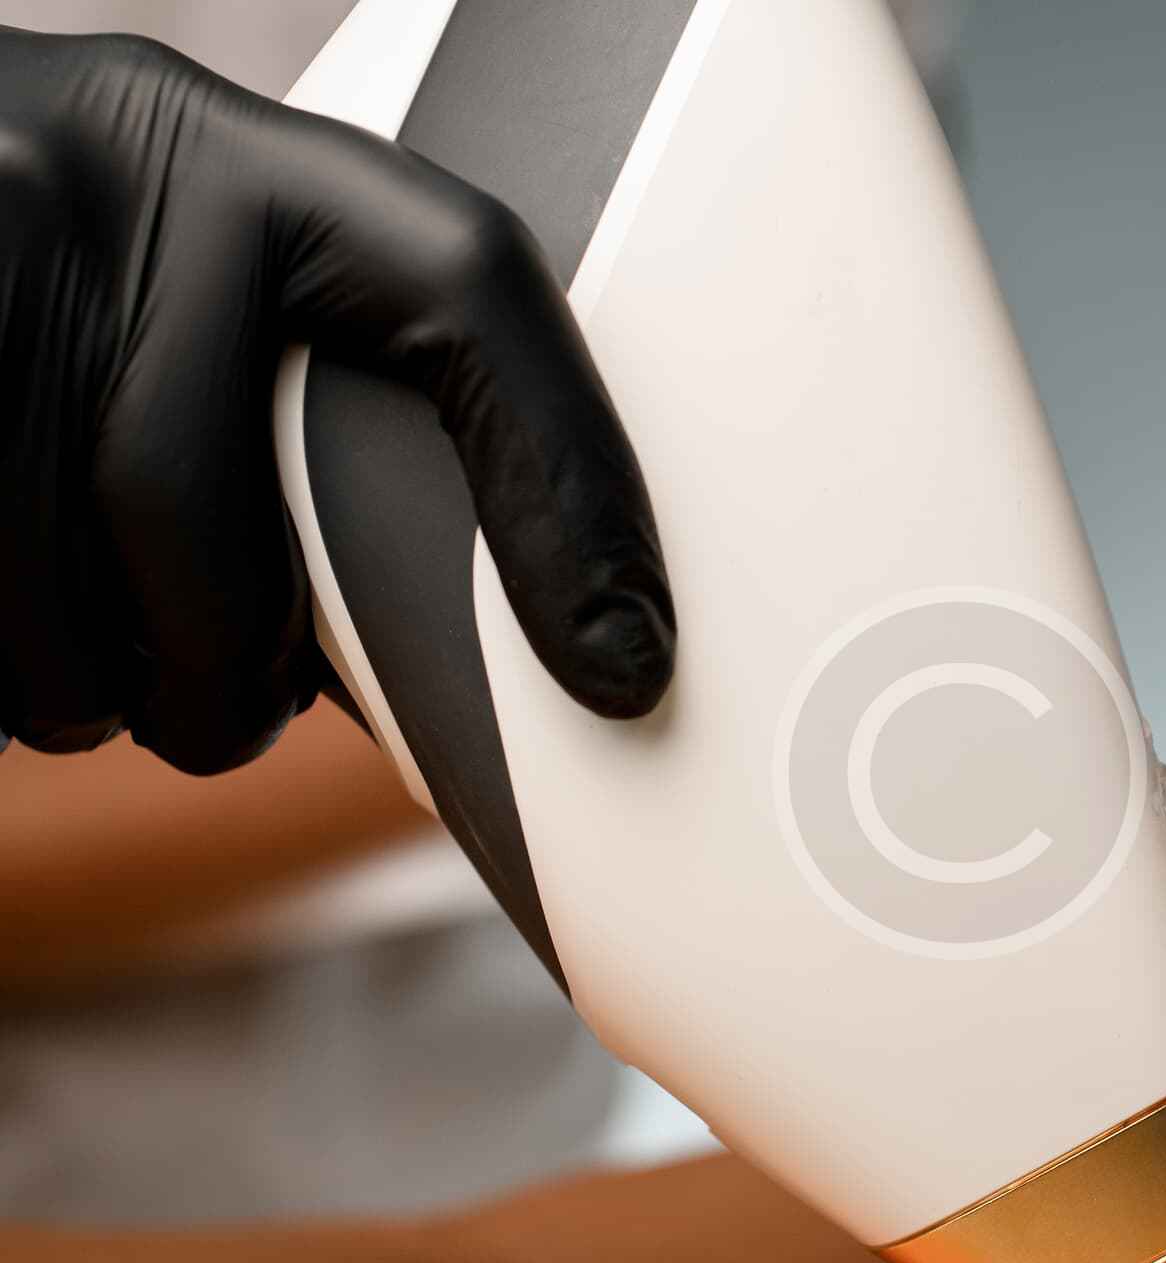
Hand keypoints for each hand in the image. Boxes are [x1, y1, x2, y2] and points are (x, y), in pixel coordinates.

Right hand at [0, 28, 674, 773]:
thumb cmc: (92, 298)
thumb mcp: (214, 302)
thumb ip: (319, 419)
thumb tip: (444, 665)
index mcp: (264, 166)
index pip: (472, 287)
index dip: (568, 486)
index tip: (625, 664)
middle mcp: (117, 165)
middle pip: (182, 505)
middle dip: (215, 676)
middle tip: (232, 716)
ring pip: (39, 594)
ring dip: (86, 691)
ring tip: (115, 678)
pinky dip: (5, 664)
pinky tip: (30, 631)